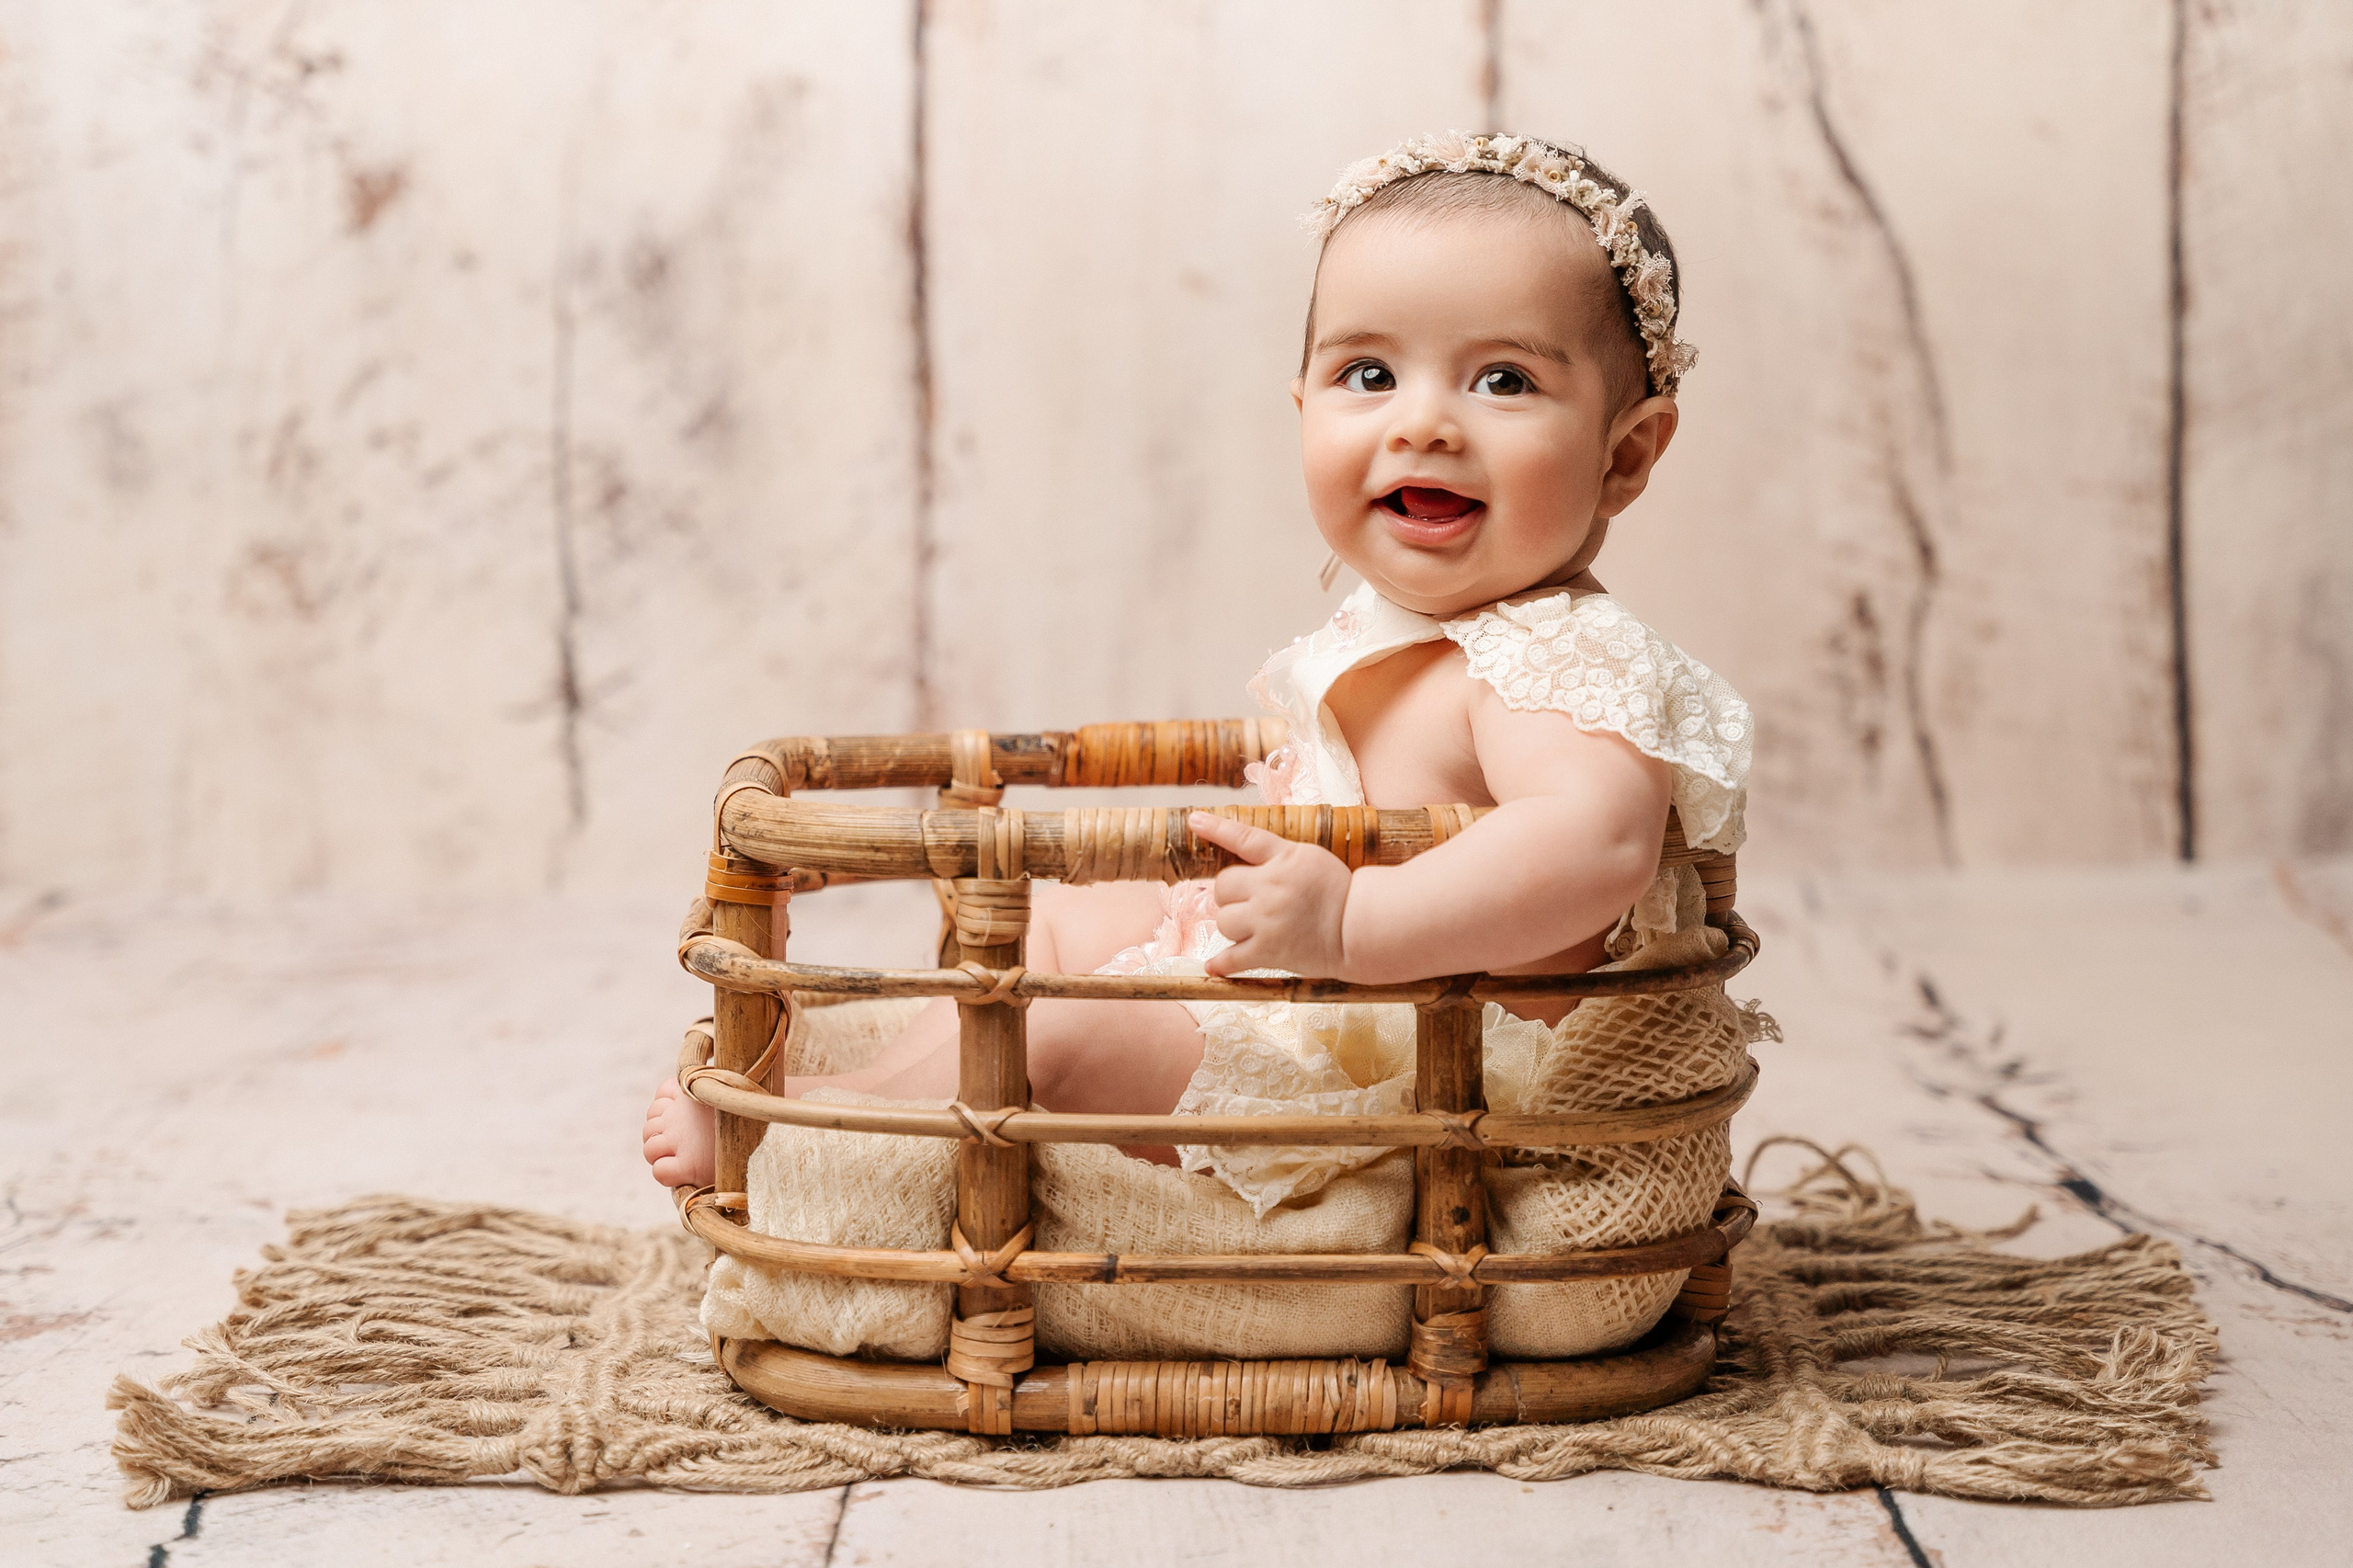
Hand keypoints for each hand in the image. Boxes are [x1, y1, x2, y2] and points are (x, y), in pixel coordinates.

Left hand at [1189, 812, 1354, 977]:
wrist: (1357, 927)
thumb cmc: (1336, 889)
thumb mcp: (1308, 856)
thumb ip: (1274, 852)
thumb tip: (1240, 845)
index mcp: (1282, 861)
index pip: (1243, 838)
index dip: (1216, 828)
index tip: (1195, 821)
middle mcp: (1270, 891)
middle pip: (1223, 887)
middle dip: (1230, 893)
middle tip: (1249, 899)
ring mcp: (1266, 923)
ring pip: (1223, 921)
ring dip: (1232, 923)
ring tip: (1253, 925)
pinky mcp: (1269, 952)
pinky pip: (1232, 959)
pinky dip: (1220, 964)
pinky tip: (1213, 966)